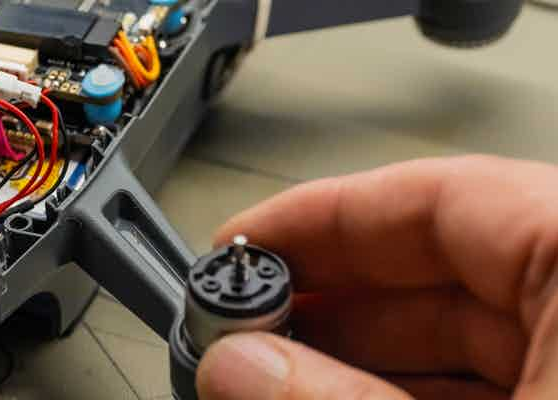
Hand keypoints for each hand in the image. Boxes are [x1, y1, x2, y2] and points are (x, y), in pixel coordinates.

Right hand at [197, 155, 557, 399]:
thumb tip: (241, 365)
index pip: (443, 196)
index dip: (323, 217)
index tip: (245, 242)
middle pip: (448, 268)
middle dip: (330, 299)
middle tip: (244, 323)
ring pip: (469, 332)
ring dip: (360, 354)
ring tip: (273, 371)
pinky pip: (504, 379)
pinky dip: (417, 393)